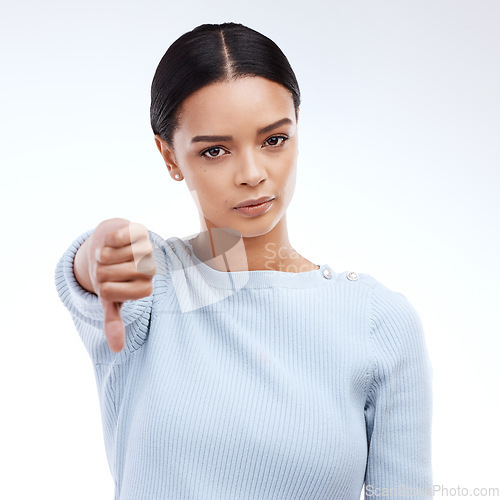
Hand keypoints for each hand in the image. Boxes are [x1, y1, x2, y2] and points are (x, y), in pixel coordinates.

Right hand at [87, 218, 155, 352]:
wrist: (108, 244)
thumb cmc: (110, 275)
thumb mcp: (110, 299)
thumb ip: (113, 321)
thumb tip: (116, 349)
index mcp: (146, 285)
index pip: (132, 292)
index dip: (113, 289)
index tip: (107, 286)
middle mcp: (151, 267)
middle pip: (119, 274)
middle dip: (103, 271)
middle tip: (104, 268)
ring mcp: (147, 248)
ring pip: (116, 256)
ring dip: (103, 255)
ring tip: (106, 255)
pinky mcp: (139, 230)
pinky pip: (118, 238)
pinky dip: (107, 241)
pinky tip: (109, 242)